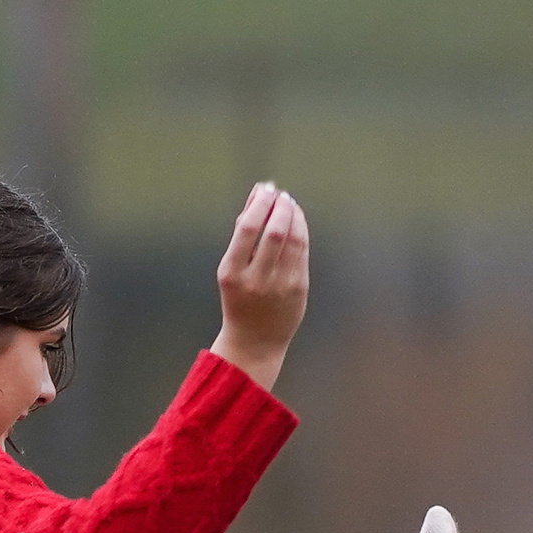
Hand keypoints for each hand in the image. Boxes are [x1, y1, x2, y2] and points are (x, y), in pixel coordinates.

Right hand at [211, 181, 309, 391]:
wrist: (255, 342)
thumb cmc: (240, 300)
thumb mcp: (230, 271)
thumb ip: (242, 235)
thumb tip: (256, 197)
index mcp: (232, 273)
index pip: (248, 228)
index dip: (259, 204)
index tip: (265, 190)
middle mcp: (257, 279)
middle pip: (275, 231)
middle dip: (280, 206)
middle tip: (281, 195)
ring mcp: (281, 285)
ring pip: (294, 240)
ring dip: (294, 215)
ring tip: (289, 203)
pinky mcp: (299, 288)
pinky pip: (302, 252)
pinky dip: (301, 231)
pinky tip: (297, 221)